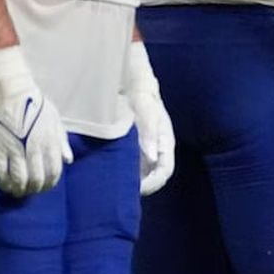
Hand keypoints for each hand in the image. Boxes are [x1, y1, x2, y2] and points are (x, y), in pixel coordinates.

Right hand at [0, 46, 71, 196]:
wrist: (13, 91)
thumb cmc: (36, 105)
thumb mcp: (56, 121)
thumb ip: (62, 142)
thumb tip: (68, 160)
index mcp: (50, 143)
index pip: (54, 172)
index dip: (50, 183)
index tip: (45, 187)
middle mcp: (34, 148)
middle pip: (37, 179)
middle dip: (34, 189)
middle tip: (30, 191)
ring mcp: (16, 148)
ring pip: (19, 178)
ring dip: (19, 189)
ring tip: (18, 191)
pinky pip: (0, 171)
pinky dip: (3, 182)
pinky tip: (5, 185)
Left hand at [124, 41, 174, 194]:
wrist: (132, 80)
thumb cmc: (141, 94)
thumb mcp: (146, 109)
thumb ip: (150, 131)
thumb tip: (151, 155)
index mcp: (165, 142)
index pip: (164, 172)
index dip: (152, 184)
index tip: (135, 190)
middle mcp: (157, 148)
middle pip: (153, 176)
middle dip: (140, 187)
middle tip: (121, 193)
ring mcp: (146, 147)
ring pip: (143, 172)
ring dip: (131, 181)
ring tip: (113, 186)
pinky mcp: (134, 145)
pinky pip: (132, 164)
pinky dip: (123, 171)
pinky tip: (108, 172)